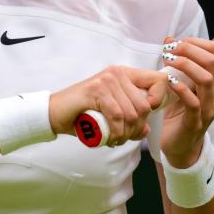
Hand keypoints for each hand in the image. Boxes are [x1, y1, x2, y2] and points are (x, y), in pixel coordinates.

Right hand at [49, 66, 169, 146]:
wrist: (54, 113)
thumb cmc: (83, 114)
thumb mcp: (111, 115)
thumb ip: (129, 120)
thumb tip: (146, 129)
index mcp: (125, 74)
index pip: (159, 80)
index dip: (158, 100)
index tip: (143, 116)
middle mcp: (118, 73)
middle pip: (144, 105)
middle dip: (136, 128)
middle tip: (123, 137)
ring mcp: (107, 80)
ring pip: (131, 113)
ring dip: (125, 134)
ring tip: (114, 140)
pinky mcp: (96, 89)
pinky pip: (117, 116)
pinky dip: (115, 132)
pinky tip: (108, 139)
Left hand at [159, 36, 213, 166]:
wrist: (180, 145)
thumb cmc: (181, 111)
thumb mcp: (184, 84)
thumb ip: (181, 65)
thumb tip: (170, 40)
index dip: (195, 42)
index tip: (175, 42)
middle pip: (211, 62)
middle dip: (189, 50)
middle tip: (170, 49)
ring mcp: (210, 109)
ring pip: (206, 79)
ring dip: (185, 65)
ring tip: (168, 61)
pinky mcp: (196, 122)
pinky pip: (193, 102)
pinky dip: (181, 88)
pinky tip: (169, 81)